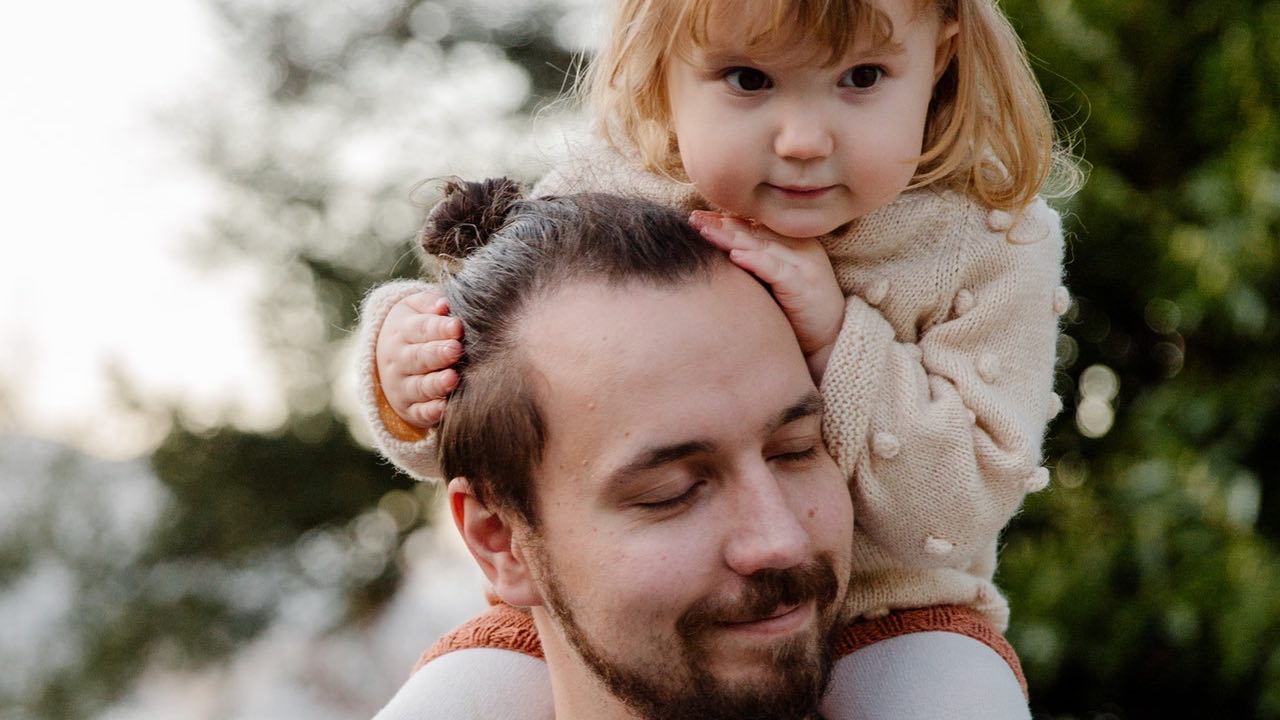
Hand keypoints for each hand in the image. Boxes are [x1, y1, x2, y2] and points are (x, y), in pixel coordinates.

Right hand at [376, 289, 463, 428]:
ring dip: (435, 384)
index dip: (439, 328)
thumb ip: (430, 303)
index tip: (458, 326)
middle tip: (456, 350)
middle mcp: (399, 360)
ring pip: (419, 386)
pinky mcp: (409, 409)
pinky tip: (446, 408)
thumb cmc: (417, 327)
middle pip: (418, 358)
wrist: (389, 356)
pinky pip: (420, 413)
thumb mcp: (417, 308)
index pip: (421, 328)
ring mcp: (402, 386)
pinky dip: (431, 412)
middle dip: (437, 354)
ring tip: (452, 379)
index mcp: (402, 331)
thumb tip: (444, 304)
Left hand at [690, 211, 843, 379]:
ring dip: (731, 237)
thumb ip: (755, 264)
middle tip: (693, 218)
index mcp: (793, 242)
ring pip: (761, 244)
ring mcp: (804, 263)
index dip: (725, 220)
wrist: (832, 337)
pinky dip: (755, 261)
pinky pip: (776, 269)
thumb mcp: (775, 281)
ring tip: (704, 231)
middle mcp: (800, 247)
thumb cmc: (797, 310)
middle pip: (754, 231)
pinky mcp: (804, 284)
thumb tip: (719, 253)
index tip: (697, 217)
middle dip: (721, 224)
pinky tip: (734, 256)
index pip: (754, 225)